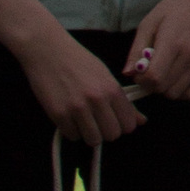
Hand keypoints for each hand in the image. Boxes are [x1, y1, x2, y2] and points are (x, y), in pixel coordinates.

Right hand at [19, 22, 148, 148]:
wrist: (47, 50)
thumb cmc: (79, 61)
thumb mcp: (105, 76)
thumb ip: (123, 101)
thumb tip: (141, 121)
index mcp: (112, 88)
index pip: (129, 124)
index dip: (123, 125)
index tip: (115, 119)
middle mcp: (97, 100)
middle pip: (112, 135)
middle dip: (107, 130)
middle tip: (99, 120)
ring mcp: (77, 108)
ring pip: (93, 140)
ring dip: (90, 133)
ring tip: (84, 119)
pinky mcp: (58, 115)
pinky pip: (72, 136)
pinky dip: (72, 130)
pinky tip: (70, 117)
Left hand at [124, 0, 189, 102]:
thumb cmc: (173, 10)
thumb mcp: (149, 23)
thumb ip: (136, 50)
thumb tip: (128, 73)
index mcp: (173, 42)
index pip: (154, 77)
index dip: (141, 80)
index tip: (139, 71)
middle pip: (163, 88)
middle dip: (150, 85)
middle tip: (149, 71)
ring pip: (176, 94)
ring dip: (164, 89)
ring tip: (163, 73)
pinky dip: (179, 91)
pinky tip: (175, 78)